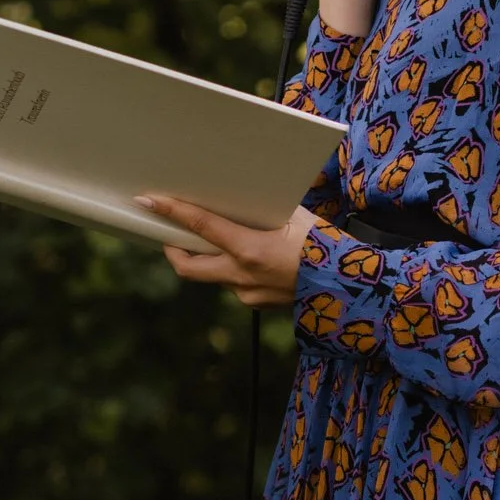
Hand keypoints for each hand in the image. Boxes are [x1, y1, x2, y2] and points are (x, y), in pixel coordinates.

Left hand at [141, 196, 314, 307]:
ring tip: (218, 241)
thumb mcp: (294, 217)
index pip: (200, 226)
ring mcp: (247, 294)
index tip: (149, 201)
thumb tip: (244, 196)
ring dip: (209, 258)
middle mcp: (241, 276)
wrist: (350, 288)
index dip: (172, 211)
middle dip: (173, 249)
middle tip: (170, 234)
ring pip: (213, 275)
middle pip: (188, 266)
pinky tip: (249, 257)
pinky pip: (234, 284)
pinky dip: (233, 269)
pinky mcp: (256, 304)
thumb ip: (263, 210)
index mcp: (250, 250)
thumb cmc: (325, 245)